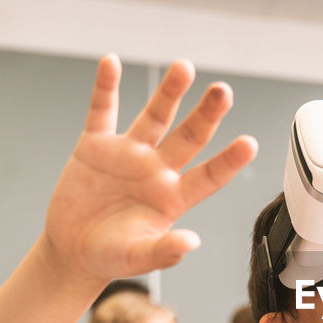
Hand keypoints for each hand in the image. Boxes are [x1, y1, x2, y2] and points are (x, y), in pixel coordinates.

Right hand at [43, 56, 256, 281]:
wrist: (73, 249)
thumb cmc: (110, 255)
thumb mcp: (135, 258)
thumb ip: (163, 252)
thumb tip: (190, 244)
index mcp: (173, 198)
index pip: (208, 176)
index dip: (228, 161)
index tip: (249, 144)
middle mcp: (156, 170)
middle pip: (189, 136)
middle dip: (206, 114)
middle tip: (223, 91)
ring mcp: (128, 154)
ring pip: (155, 116)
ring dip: (169, 92)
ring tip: (184, 68)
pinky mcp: (96, 146)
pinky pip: (102, 111)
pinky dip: (106, 87)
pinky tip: (111, 63)